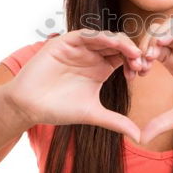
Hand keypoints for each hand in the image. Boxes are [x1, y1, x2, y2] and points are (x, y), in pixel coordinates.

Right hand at [4, 28, 143, 142]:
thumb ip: (116, 122)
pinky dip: (100, 37)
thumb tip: (139, 137)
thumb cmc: (58, 109)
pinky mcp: (65, 42)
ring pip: (106, 37)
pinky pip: (86, 35)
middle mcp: (93, 55)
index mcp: (102, 67)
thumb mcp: (93, 114)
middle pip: (119, 45)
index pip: (125, 58)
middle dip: (133, 51)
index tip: (143, 73)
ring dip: (121, 42)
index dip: (136, 63)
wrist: (28, 106)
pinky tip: (112, 43)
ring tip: (132, 53)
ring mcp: (80, 47)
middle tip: (141, 62)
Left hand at [136, 19, 172, 144]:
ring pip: (170, 26)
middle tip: (138, 62)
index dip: (139, 58)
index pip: (151, 50)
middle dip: (143, 45)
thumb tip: (140, 139)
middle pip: (156, 34)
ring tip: (149, 52)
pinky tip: (164, 43)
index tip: (134, 75)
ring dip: (156, 36)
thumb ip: (162, 122)